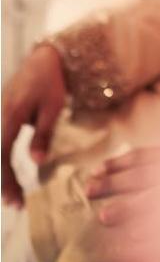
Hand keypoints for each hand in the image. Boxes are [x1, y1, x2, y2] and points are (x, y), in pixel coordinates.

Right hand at [1, 44, 66, 206]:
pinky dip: (2, 158)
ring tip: (12, 193)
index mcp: (11, 116)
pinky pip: (0, 140)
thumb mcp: (53, 107)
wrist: (45, 57)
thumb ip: (43, 134)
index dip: (8, 179)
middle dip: (4, 181)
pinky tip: (8, 171)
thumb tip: (36, 162)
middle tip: (15, 204)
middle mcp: (0, 116)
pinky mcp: (3, 113)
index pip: (3, 155)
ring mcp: (0, 114)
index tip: (17, 199)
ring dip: (2, 171)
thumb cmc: (52, 81)